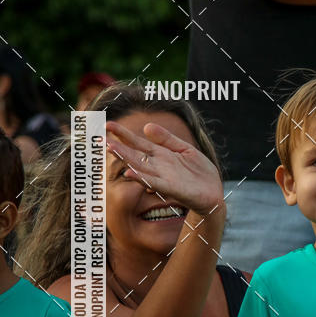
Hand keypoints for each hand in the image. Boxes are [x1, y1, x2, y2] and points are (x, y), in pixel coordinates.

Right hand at [106, 121, 223, 215]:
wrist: (214, 192)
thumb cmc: (199, 172)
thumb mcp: (184, 149)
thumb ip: (166, 138)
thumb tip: (146, 126)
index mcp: (161, 155)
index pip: (138, 142)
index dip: (123, 134)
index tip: (108, 125)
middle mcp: (158, 166)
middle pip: (135, 154)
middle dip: (119, 146)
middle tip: (102, 138)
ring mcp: (164, 177)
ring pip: (140, 167)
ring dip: (125, 158)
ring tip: (111, 148)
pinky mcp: (173, 188)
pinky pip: (154, 182)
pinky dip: (141, 178)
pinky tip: (129, 172)